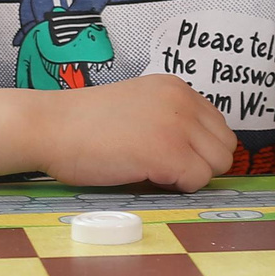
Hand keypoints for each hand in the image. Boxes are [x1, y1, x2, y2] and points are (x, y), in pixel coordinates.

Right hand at [27, 74, 236, 191]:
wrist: (50, 126)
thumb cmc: (83, 124)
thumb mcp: (138, 106)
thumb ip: (168, 118)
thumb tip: (197, 154)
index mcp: (176, 88)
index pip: (218, 126)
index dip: (199, 148)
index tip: (171, 155)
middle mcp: (183, 101)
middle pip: (225, 147)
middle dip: (201, 164)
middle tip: (164, 168)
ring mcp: (177, 126)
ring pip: (216, 166)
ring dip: (190, 176)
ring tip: (154, 171)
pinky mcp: (167, 153)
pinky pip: (196, 181)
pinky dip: (177, 187)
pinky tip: (146, 176)